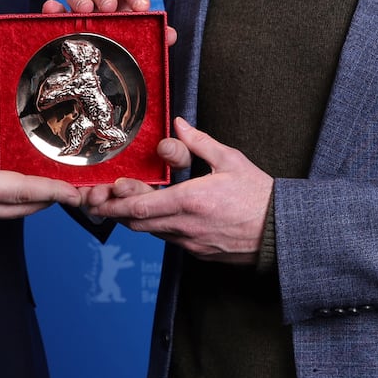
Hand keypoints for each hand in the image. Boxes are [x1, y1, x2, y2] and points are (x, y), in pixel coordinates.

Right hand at [0, 73, 80, 229]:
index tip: (76, 190)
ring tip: (58, 186)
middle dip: (54, 199)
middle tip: (79, 187)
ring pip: (12, 214)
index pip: (21, 191)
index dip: (52, 191)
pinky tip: (22, 188)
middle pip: (25, 209)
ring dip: (36, 202)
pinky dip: (15, 203)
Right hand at [41, 0, 177, 44]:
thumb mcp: (141, 45)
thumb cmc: (123, 49)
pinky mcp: (61, 21)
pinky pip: (55, 10)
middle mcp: (100, 2)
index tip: (141, 7)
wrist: (101, 70)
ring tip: (84, 11)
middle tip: (109, 8)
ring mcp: (79, 10)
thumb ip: (156, 38)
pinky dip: (53, 7)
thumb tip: (170, 35)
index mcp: (123, 2)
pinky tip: (52, 11)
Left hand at [86, 118, 271, 262]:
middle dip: (115, 212)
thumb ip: (200, 143)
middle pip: (137, 224)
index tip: (100, 196)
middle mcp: (187, 226)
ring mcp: (192, 243)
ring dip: (134, 220)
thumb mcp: (230, 160)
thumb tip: (179, 125)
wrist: (281, 231)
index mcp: (192, 201)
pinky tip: (153, 215)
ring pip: (151, 233)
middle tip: (96, 202)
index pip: (141, 208)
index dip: (115, 204)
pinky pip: (168, 239)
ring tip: (118, 205)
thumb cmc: (258, 195)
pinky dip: (155, 227)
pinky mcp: (198, 252)